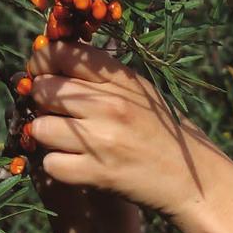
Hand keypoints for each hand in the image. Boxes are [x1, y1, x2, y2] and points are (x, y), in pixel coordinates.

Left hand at [27, 41, 226, 221]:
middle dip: (43, 103)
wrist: (193, 180)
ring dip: (47, 137)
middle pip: (43, 90)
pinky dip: (58, 167)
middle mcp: (110, 105)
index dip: (42, 63)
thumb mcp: (140, 92)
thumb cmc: (163, 133)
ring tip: (67, 142)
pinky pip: (50, 164)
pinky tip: (76, 165)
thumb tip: (55, 59)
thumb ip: (103, 75)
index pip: (60, 53)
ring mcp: (102, 139)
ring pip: (39, 128)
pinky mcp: (97, 173)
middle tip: (59, 114)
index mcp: (120, 80)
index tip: (45, 76)